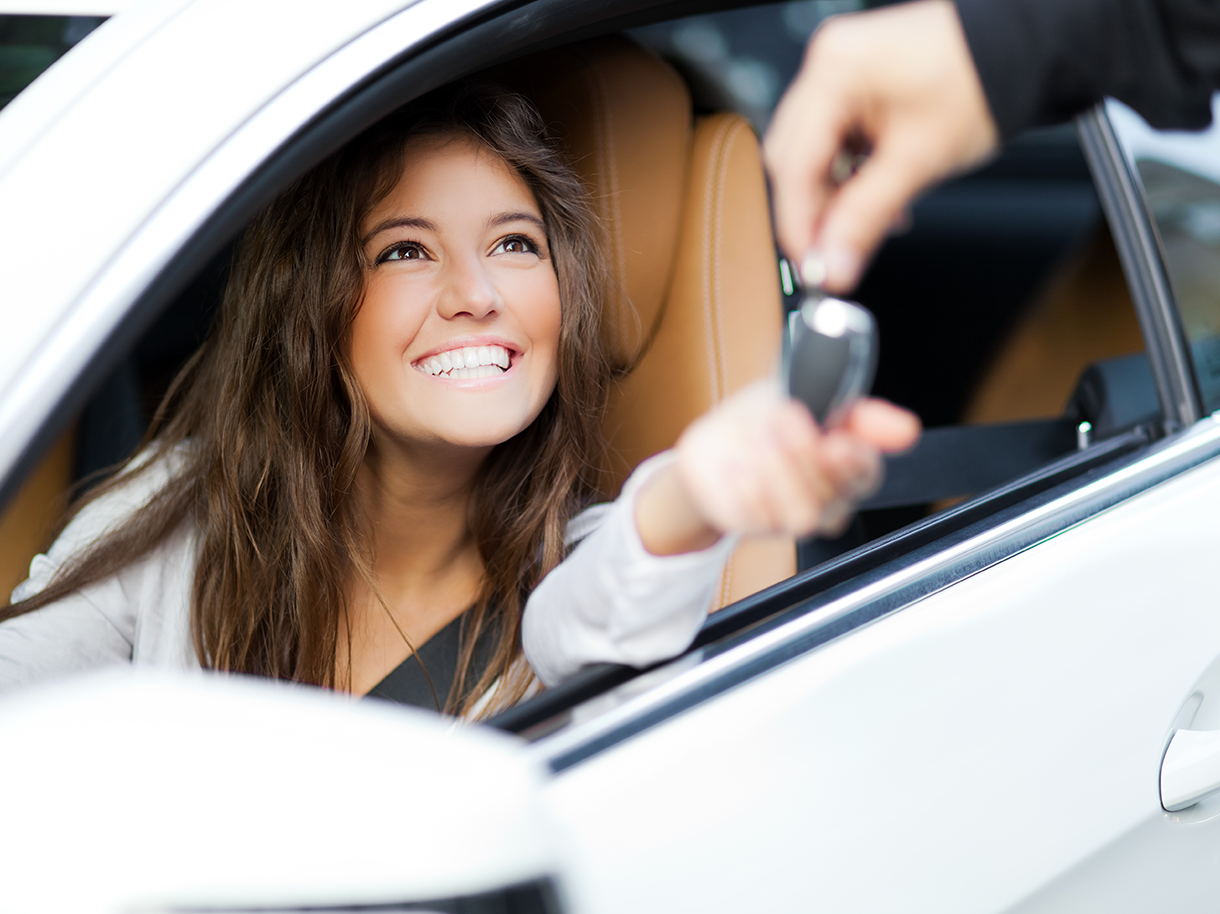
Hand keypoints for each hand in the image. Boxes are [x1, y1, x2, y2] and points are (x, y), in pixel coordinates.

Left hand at [634, 382, 919, 554]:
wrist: (716, 441)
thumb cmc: (768, 417)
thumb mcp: (809, 394)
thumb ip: (858, 413)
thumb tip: (907, 429)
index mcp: (848, 465)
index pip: (867, 475)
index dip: (855, 463)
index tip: (836, 441)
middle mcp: (826, 498)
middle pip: (833, 496)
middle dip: (805, 454)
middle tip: (783, 417)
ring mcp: (791, 517)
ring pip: (802, 516)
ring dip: (778, 474)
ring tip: (759, 440)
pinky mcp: (755, 525)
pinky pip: (757, 519)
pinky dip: (745, 486)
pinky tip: (736, 465)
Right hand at [764, 0, 998, 291]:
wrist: (1023, 49)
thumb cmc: (983, 80)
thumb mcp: (918, 161)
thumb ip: (865, 219)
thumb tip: (833, 266)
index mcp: (836, 71)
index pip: (794, 165)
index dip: (799, 224)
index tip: (812, 266)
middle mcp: (828, 65)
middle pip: (794, 160)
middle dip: (813, 213)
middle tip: (833, 256)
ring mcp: (840, 72)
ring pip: (813, 155)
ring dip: (834, 198)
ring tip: (864, 228)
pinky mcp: (856, 84)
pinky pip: (835, 141)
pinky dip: (849, 176)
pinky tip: (874, 199)